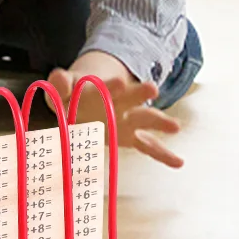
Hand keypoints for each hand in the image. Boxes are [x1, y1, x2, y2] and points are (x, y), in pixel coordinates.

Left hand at [46, 63, 182, 168]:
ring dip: (158, 122)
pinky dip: (163, 155)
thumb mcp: (61, 87)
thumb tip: (58, 75)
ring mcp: (126, 120)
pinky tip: (179, 163)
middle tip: (152, 89)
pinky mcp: (129, 137)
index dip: (111, 86)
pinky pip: (148, 146)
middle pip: (131, 98)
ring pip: (144, 119)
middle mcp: (118, 103)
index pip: (106, 86)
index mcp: (100, 89)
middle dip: (139, 94)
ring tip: (175, 126)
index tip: (121, 82)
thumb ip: (59, 83)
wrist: (83, 100)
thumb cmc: (71, 94)